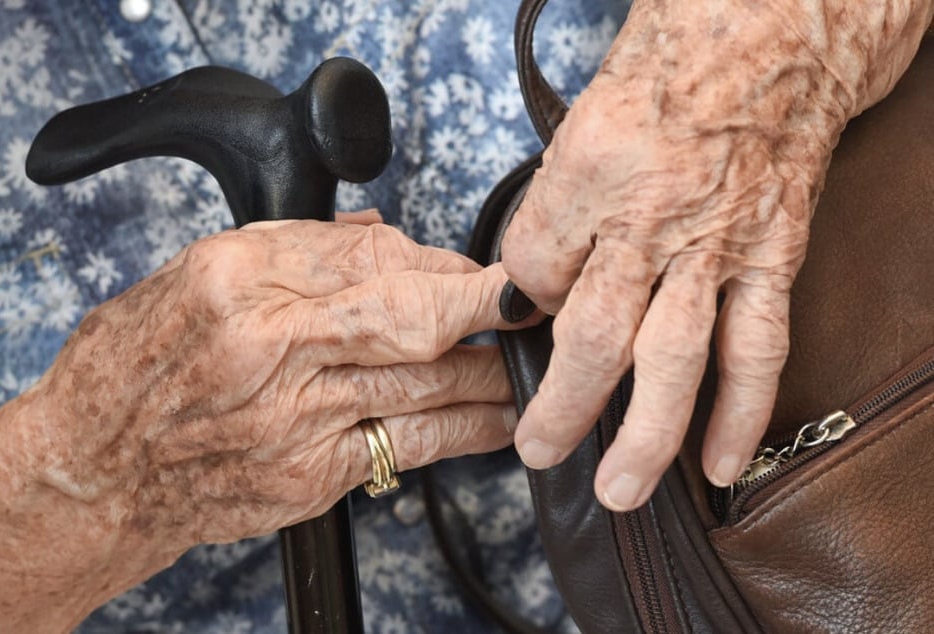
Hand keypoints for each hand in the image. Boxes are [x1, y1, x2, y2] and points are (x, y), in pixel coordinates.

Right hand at [0, 216, 530, 629]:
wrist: (100, 468)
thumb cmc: (141, 365)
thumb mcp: (202, 272)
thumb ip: (300, 249)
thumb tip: (389, 241)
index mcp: (238, 277)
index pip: (369, 254)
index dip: (440, 262)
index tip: (478, 266)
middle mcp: (269, 346)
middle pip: (408, 315)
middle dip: (485, 305)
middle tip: (536, 300)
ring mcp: (294, 417)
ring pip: (424, 383)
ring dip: (489, 368)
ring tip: (530, 357)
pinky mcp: (311, 475)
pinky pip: (411, 446)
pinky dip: (467, 429)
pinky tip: (500, 418)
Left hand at [501, 1, 855, 510]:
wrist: (773, 37)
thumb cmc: (673, 65)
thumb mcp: (581, 121)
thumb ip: (554, 207)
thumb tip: (536, 279)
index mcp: (587, 174)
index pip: (529, 268)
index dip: (519, 303)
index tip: (523, 316)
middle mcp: (648, 218)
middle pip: (591, 336)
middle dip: (562, 404)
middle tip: (538, 450)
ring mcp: (714, 245)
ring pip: (670, 360)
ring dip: (642, 435)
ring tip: (617, 489)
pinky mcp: (769, 257)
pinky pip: (755, 348)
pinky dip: (738, 412)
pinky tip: (719, 462)